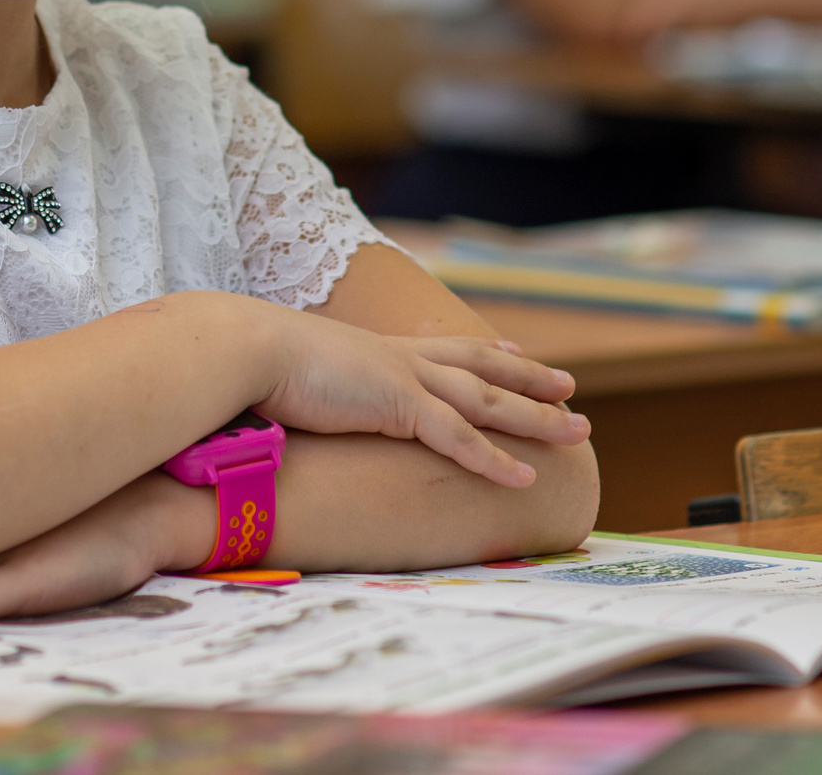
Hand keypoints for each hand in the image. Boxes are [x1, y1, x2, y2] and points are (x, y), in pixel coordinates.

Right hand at [254, 311, 587, 488]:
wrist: (244, 349)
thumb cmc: (254, 364)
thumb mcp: (296, 372)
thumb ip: (312, 386)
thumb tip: (298, 398)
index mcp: (379, 350)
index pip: (447, 345)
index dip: (486, 348)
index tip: (517, 346)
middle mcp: (401, 358)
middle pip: (483, 366)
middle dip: (531, 376)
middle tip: (570, 386)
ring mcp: (404, 379)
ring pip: (487, 399)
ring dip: (536, 416)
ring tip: (577, 430)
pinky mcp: (398, 405)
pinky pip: (458, 437)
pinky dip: (494, 458)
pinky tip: (525, 476)